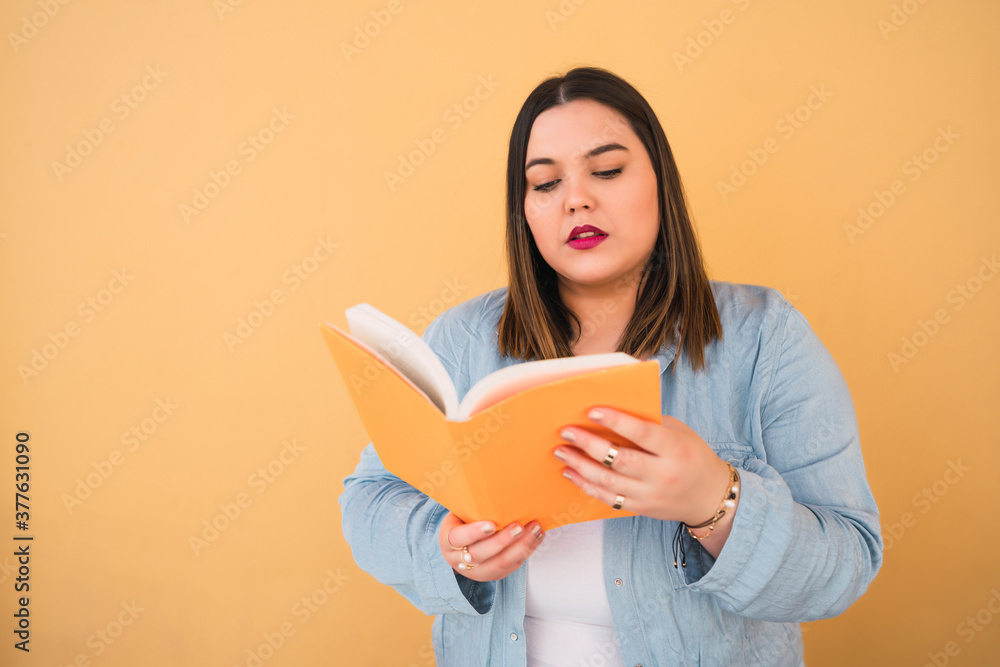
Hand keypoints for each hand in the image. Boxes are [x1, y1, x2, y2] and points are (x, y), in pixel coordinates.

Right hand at [438, 512, 544, 581]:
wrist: (461, 544)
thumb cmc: (463, 521)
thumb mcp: (460, 513)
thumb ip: (471, 506)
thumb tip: (494, 483)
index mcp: (448, 541)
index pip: (458, 539)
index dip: (475, 533)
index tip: (492, 524)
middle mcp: (460, 560)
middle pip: (481, 554)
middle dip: (503, 541)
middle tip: (519, 527)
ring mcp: (477, 570)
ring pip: (500, 564)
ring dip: (521, 547)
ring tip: (535, 530)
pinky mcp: (494, 575)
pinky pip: (512, 566)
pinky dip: (527, 551)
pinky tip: (537, 537)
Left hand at [555, 407, 736, 553]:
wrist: (711, 497)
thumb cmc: (693, 456)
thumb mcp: (680, 433)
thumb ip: (651, 423)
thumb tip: (613, 411)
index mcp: (675, 449)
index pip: (642, 433)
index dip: (616, 421)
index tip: (592, 411)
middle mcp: (663, 474)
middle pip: (619, 459)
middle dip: (588, 445)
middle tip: (566, 432)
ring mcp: (651, 494)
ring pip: (609, 482)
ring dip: (580, 466)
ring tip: (562, 452)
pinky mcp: (642, 508)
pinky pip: (609, 499)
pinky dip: (587, 486)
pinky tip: (572, 474)